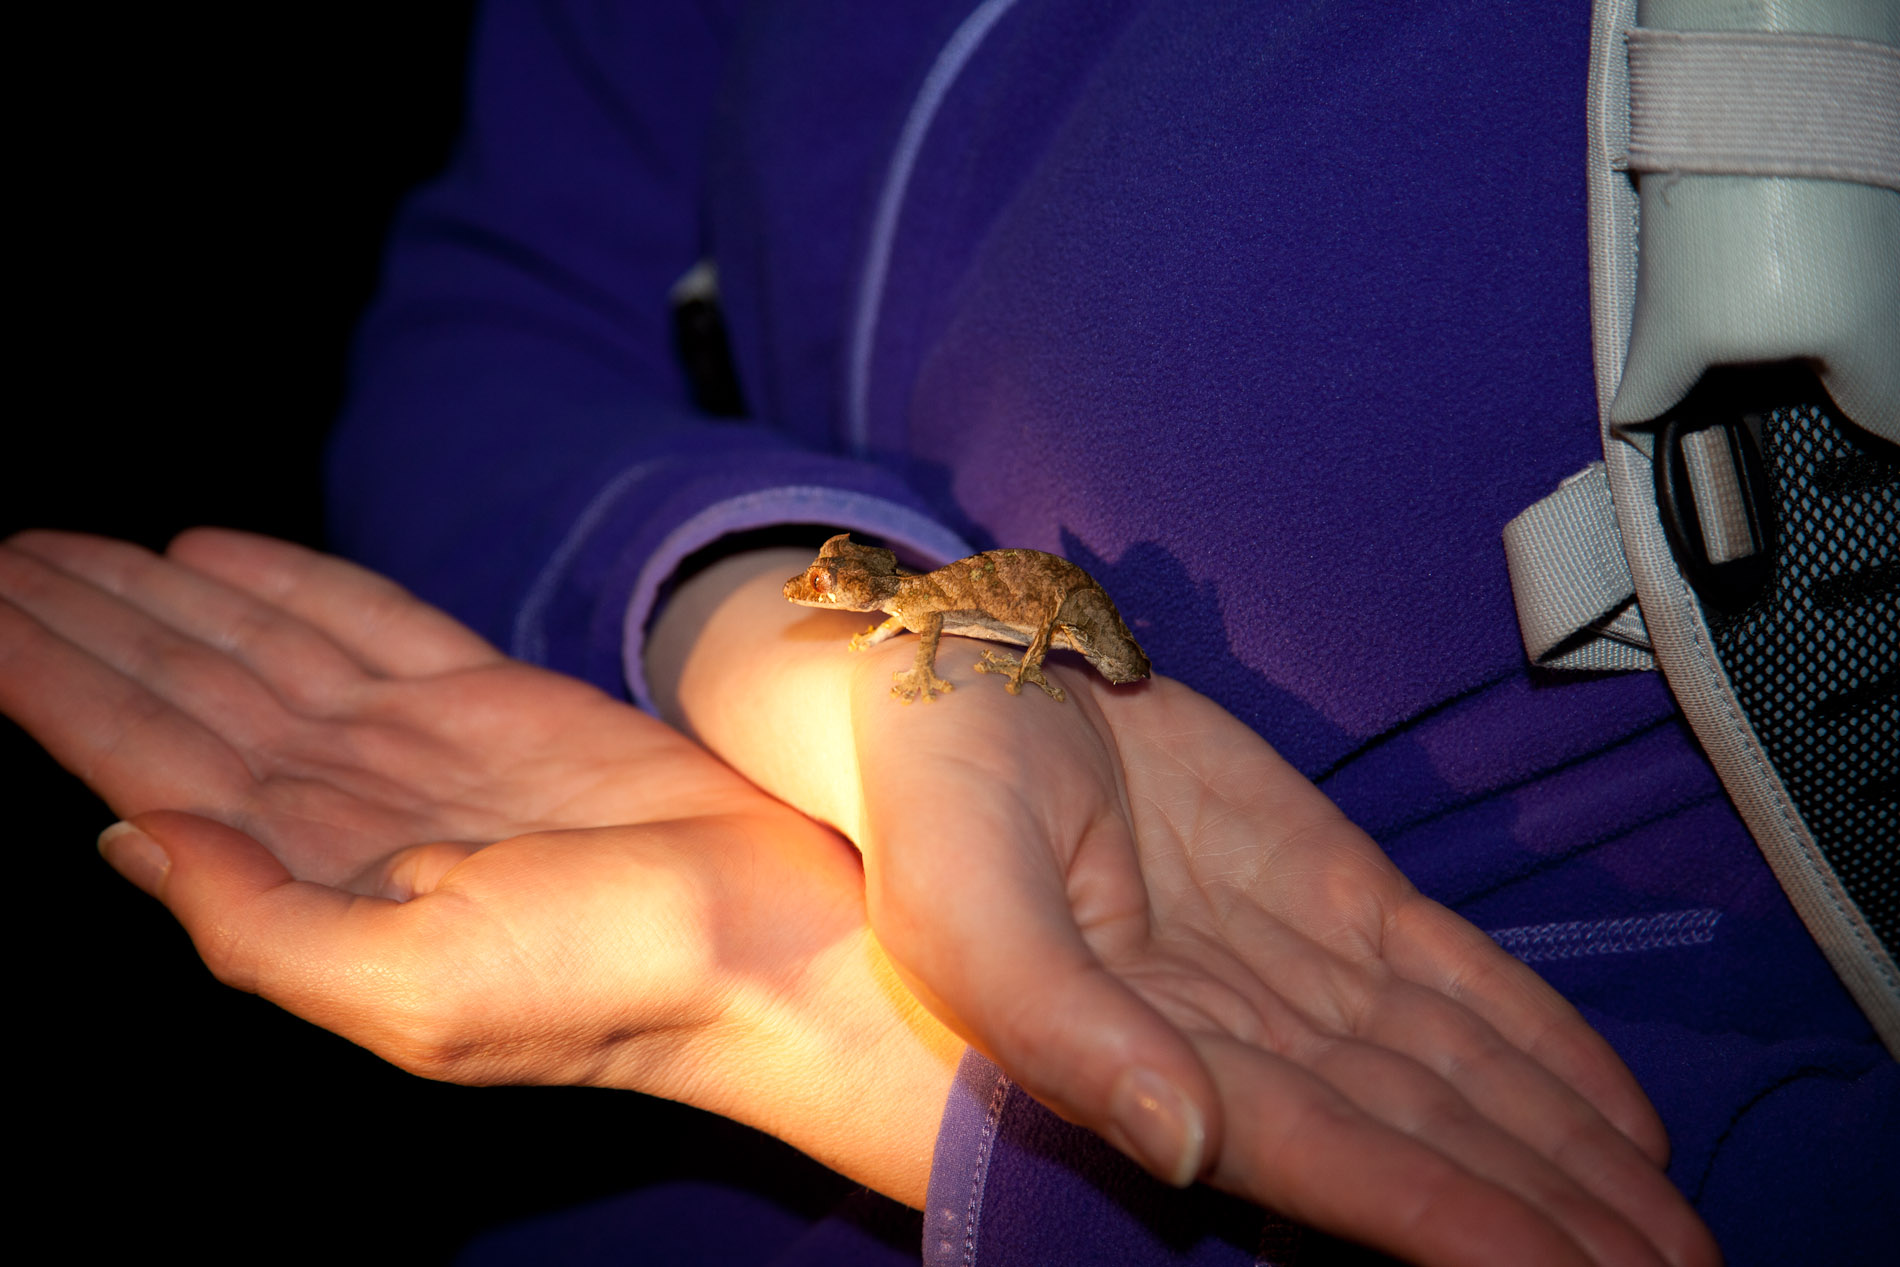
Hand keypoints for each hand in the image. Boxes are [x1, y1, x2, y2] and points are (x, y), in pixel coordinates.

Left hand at [0, 529, 960, 1205]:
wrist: (768, 951)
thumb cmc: (605, 990)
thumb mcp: (406, 994)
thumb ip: (253, 921)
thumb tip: (125, 833)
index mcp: (306, 878)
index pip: (145, 763)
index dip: (51, 687)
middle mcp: (344, 805)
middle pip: (182, 692)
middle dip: (83, 625)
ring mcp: (417, 747)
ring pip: (255, 650)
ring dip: (158, 597)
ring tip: (59, 547)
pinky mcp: (495, 699)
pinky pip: (368, 621)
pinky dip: (292, 582)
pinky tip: (212, 551)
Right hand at [651, 549, 1719, 1266]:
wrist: (957, 681)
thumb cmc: (933, 805)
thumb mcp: (963, 911)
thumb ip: (1067, 1030)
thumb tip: (1187, 1145)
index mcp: (1150, 1059)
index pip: (1323, 1160)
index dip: (1447, 1221)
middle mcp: (1235, 1032)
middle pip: (1414, 1140)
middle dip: (1540, 1216)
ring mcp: (1291, 958)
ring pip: (1449, 1073)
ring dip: (1558, 1152)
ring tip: (1665, 1227)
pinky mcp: (1327, 882)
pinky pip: (1448, 973)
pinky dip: (1533, 1037)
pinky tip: (1610, 1107)